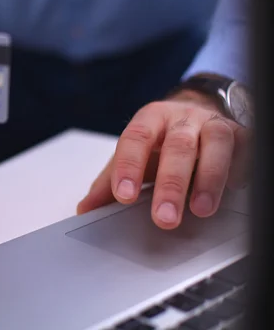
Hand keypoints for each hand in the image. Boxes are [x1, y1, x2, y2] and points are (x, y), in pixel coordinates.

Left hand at [77, 90, 249, 228]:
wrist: (197, 111)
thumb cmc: (160, 141)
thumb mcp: (132, 156)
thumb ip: (108, 182)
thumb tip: (85, 209)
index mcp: (149, 120)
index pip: (135, 139)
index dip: (129, 167)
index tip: (123, 196)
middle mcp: (182, 119)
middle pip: (177, 146)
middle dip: (171, 184)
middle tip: (164, 218)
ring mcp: (213, 124)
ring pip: (216, 143)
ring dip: (209, 179)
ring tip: (201, 210)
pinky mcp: (241, 134)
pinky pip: (245, 148)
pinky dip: (240, 169)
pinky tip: (234, 190)